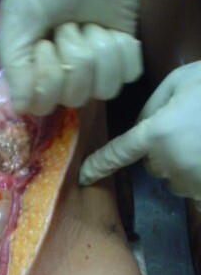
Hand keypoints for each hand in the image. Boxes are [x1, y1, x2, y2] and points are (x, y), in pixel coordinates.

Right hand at [0, 0, 141, 114]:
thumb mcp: (18, 22)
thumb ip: (15, 68)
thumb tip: (21, 108)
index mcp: (34, 75)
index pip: (43, 104)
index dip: (47, 77)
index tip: (43, 44)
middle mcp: (64, 80)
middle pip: (75, 96)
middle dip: (74, 53)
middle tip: (68, 26)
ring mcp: (95, 73)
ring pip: (103, 88)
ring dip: (98, 49)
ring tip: (90, 25)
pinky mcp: (123, 60)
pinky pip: (127, 75)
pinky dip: (122, 48)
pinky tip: (110, 29)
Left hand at [80, 61, 200, 210]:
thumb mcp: (183, 81)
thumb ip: (153, 104)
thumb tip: (139, 128)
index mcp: (157, 135)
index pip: (119, 153)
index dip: (100, 165)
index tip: (85, 177)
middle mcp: (167, 163)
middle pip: (150, 162)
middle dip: (160, 148)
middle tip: (188, 126)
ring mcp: (188, 181)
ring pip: (171, 174)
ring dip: (181, 160)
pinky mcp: (200, 193)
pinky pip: (191, 184)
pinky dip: (196, 172)